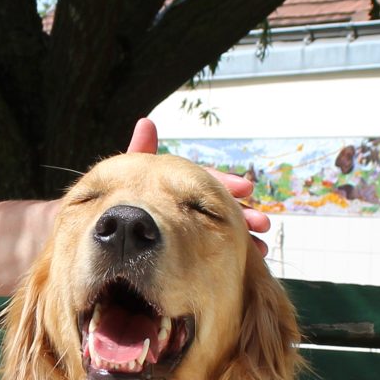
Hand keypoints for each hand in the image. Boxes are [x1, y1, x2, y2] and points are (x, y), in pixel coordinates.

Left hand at [126, 118, 271, 254]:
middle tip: (261, 223)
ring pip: (227, 229)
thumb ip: (142, 153)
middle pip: (224, 207)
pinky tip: (253, 258)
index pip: (209, 181)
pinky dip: (238, 250)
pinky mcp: (200, 244)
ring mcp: (198, 225)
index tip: (245, 189)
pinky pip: (222, 247)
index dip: (227, 184)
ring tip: (261, 248)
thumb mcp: (132, 178)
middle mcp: (193, 203)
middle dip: (244, 214)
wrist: (118, 235)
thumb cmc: (124, 201)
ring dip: (246, 235)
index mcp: (182, 184)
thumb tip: (146, 122)